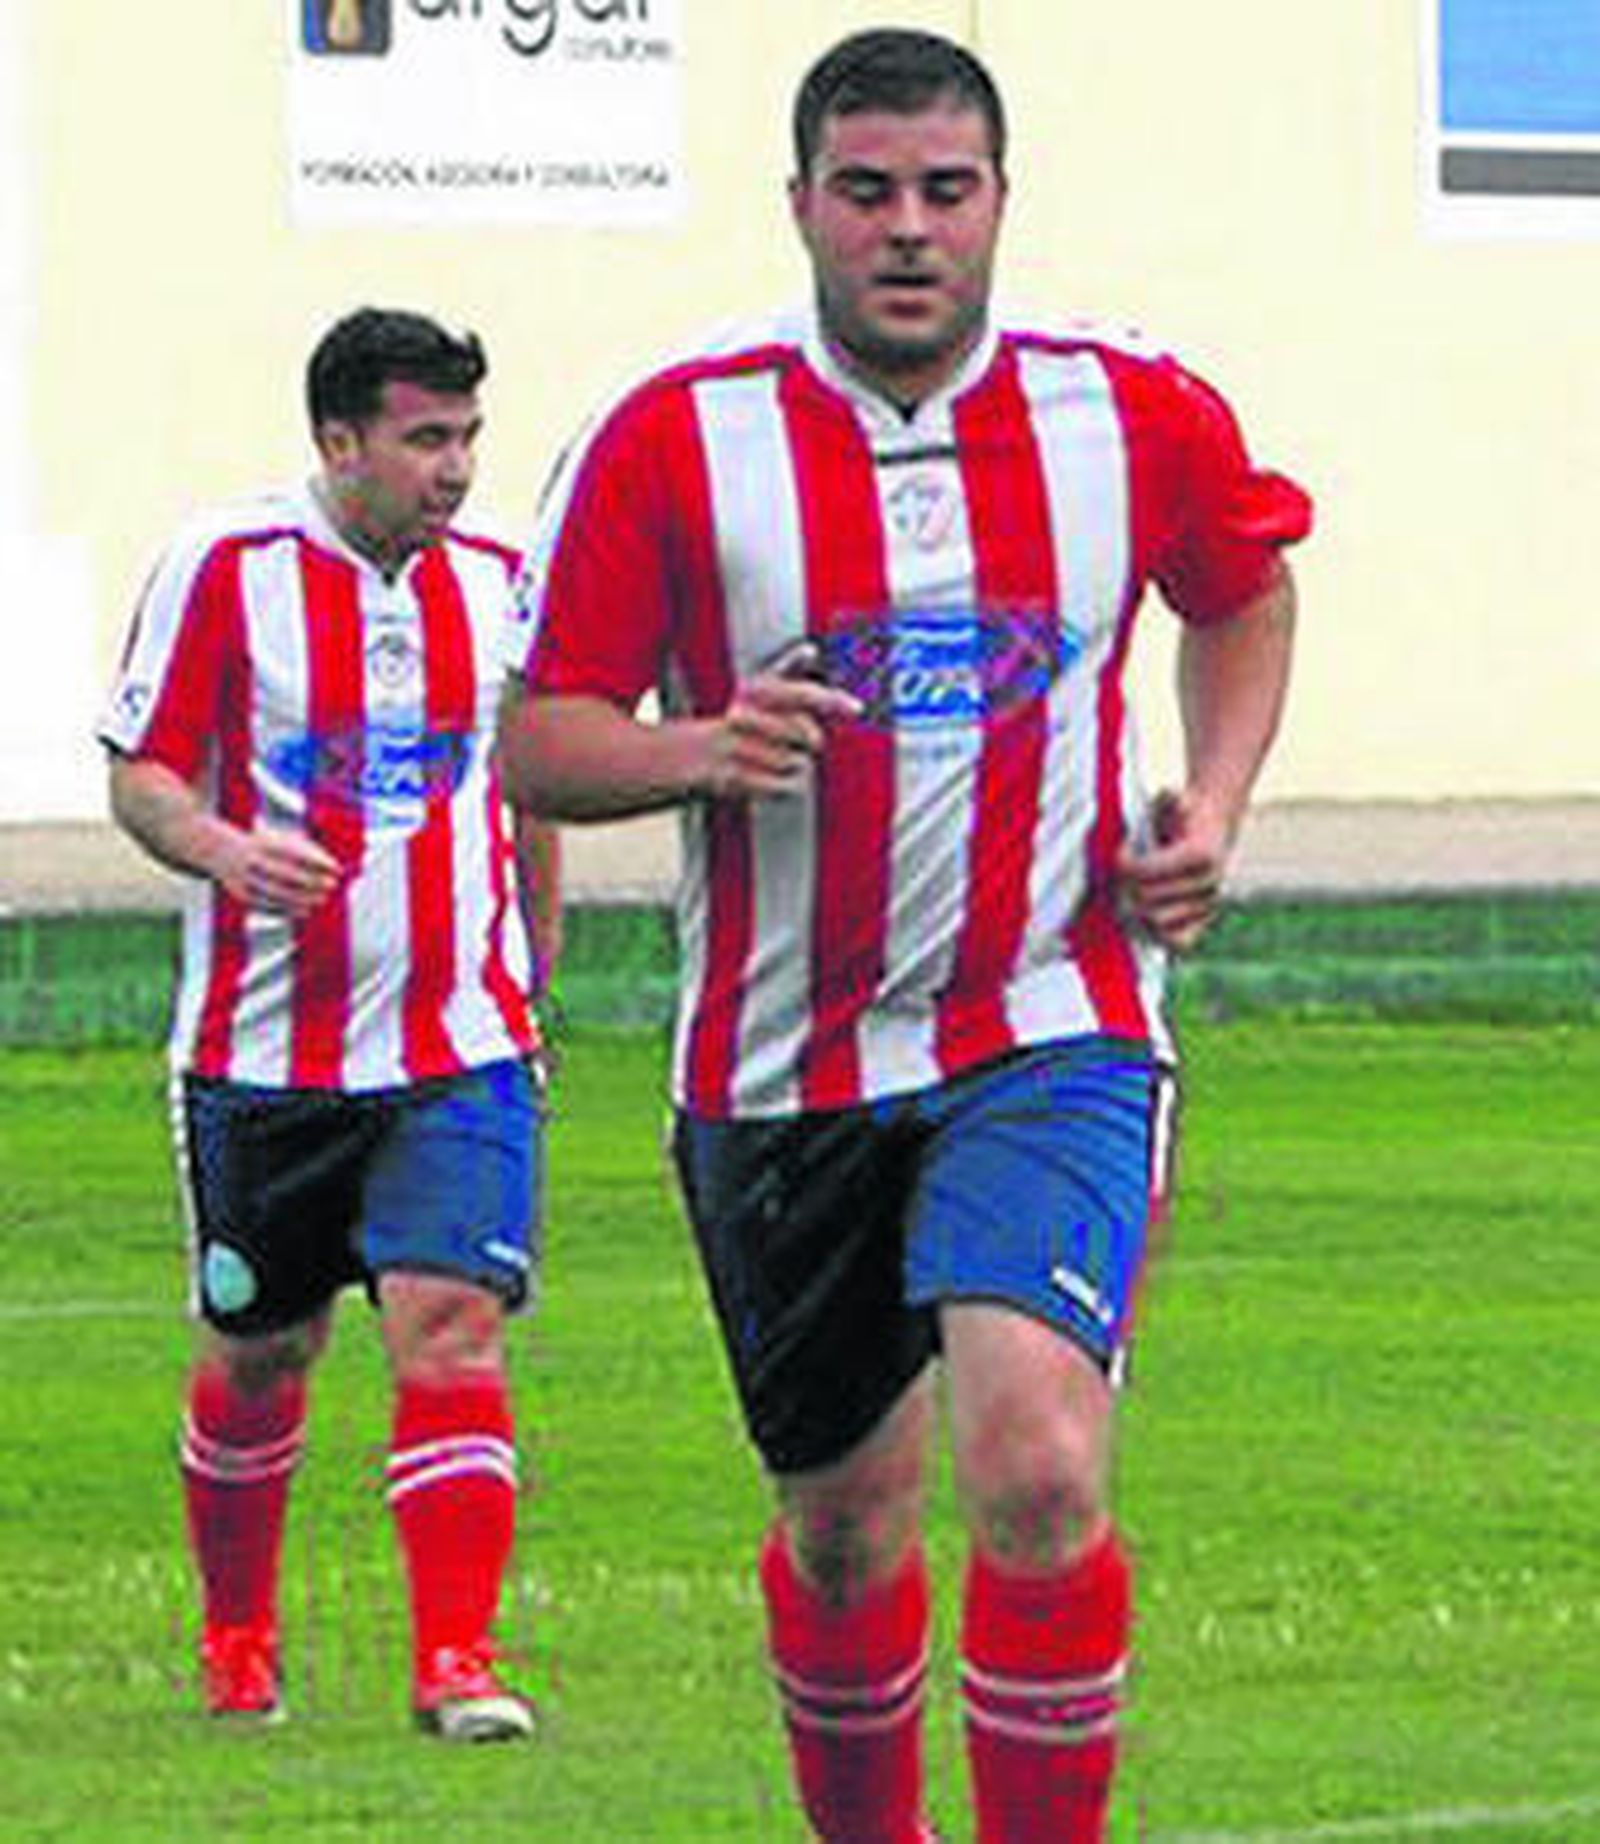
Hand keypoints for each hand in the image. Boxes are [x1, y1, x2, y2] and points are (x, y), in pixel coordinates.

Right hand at [218, 823, 343, 918]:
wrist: (221, 851)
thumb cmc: (262, 845)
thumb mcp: (280, 839)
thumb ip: (305, 849)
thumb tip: (333, 865)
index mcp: (263, 844)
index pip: (296, 853)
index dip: (319, 861)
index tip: (336, 867)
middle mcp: (253, 861)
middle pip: (287, 874)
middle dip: (313, 881)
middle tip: (332, 885)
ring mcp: (245, 879)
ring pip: (278, 893)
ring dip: (303, 899)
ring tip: (322, 900)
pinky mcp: (242, 895)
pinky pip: (269, 906)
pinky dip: (289, 910)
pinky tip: (306, 911)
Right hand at [700, 648, 860, 799]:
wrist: (674, 755)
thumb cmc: (724, 725)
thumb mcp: (749, 692)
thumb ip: (783, 670)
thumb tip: (810, 650)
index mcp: (752, 692)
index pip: (797, 692)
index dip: (830, 699)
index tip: (856, 707)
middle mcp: (744, 716)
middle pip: (803, 731)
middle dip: (811, 740)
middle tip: (807, 743)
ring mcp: (736, 747)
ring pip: (796, 762)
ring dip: (797, 767)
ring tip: (779, 762)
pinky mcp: (731, 777)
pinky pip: (780, 786)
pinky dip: (784, 787)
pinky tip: (775, 781)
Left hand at [1114, 788, 1236, 952]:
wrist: (1212, 829)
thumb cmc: (1183, 815)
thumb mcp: (1176, 801)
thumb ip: (1171, 800)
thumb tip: (1171, 794)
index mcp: (1202, 855)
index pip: (1143, 873)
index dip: (1123, 864)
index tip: (1121, 854)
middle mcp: (1210, 885)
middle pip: (1144, 899)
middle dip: (1123, 887)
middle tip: (1117, 877)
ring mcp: (1208, 908)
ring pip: (1155, 923)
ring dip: (1134, 910)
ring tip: (1126, 894)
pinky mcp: (1203, 925)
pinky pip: (1176, 944)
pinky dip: (1156, 934)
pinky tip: (1143, 915)